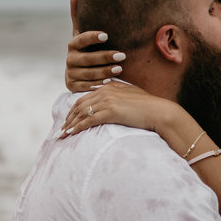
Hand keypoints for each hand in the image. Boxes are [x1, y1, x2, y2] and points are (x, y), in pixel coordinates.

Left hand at [60, 81, 179, 136]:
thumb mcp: (132, 96)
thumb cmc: (149, 107)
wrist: (159, 111)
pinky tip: (71, 133)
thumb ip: (120, 94)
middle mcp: (105, 91)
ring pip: (82, 113)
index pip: (86, 98)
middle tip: (61, 129)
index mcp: (109, 87)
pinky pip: (88, 120)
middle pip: (80, 105)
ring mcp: (107, 101)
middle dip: (69, 118)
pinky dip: (78, 127)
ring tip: (62, 134)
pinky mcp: (110, 111)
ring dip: (70, 124)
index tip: (69, 119)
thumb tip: (113, 99)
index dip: (75, 109)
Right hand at [65, 0, 126, 92]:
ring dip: (105, 72)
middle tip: (122, 55)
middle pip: (88, 59)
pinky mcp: (74, 87)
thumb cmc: (84, 49)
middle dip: (105, 57)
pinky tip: (110, 83)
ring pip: (89, 74)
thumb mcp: (81, 33)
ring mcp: (71, 74)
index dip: (92, 37)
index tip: (106, 35)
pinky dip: (98, 85)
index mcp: (73, 45)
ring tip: (120, 69)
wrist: (76, 73)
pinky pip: (86, 87)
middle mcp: (70, 59)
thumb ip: (78, 15)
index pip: (81, 39)